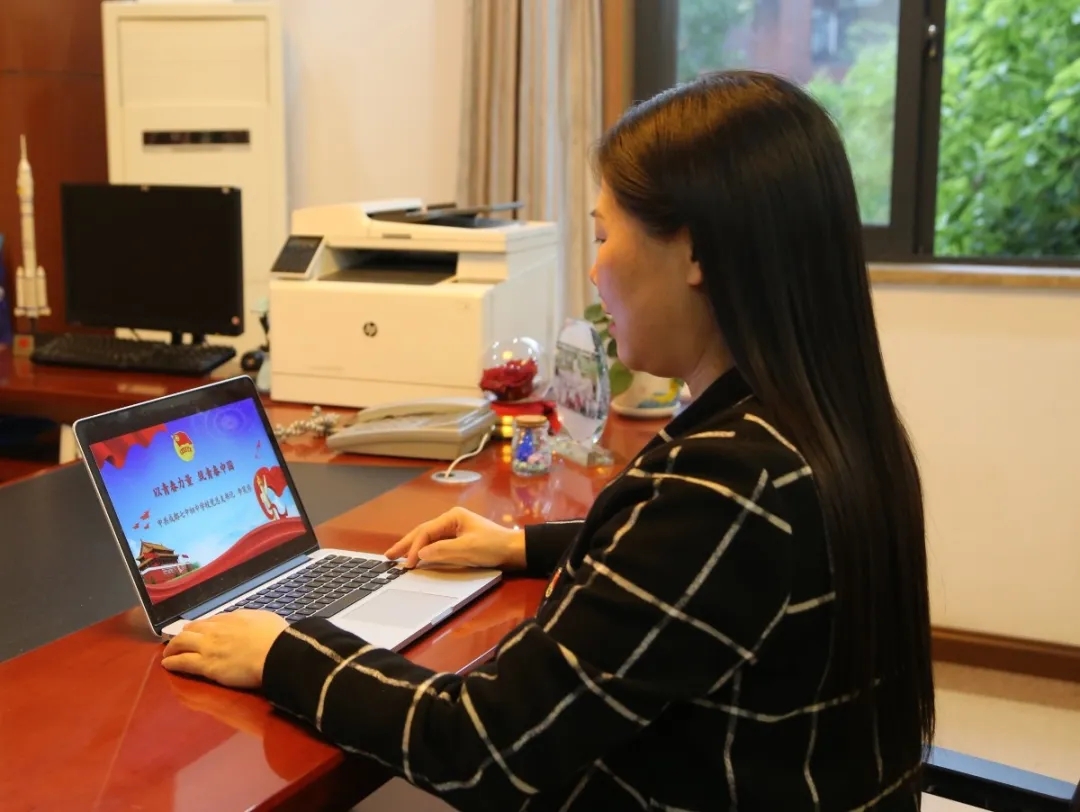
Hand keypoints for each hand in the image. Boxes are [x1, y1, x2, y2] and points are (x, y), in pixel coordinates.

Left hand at [161, 610, 287, 688]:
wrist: (275, 653)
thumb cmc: (276, 637)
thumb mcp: (265, 619)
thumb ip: (252, 620)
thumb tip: (249, 623)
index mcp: (232, 617)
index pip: (211, 621)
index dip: (202, 626)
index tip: (199, 630)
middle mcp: (217, 629)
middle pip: (192, 629)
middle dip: (183, 633)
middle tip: (178, 639)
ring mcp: (209, 646)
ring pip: (182, 642)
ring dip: (172, 646)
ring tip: (168, 652)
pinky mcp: (206, 665)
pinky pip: (183, 661)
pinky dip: (172, 661)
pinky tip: (167, 663)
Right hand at [385, 507, 525, 570]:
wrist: (515, 551)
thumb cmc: (494, 546)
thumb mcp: (467, 549)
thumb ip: (442, 551)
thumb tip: (420, 554)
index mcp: (453, 517)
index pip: (426, 532)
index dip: (414, 548)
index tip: (408, 563)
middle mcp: (451, 520)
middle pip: (423, 532)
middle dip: (406, 544)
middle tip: (388, 555)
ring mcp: (455, 530)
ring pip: (428, 538)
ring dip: (413, 548)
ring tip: (397, 556)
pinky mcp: (459, 540)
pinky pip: (436, 545)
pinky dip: (425, 551)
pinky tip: (417, 558)